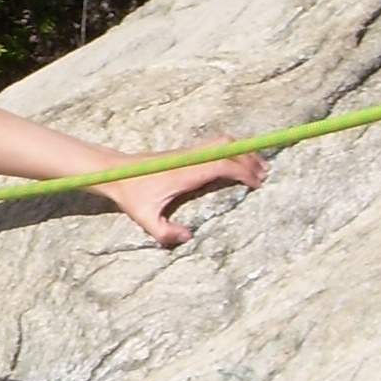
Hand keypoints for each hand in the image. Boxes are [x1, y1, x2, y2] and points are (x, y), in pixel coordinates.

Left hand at [99, 141, 267, 247]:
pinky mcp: (184, 152)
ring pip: (222, 143)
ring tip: (257, 168)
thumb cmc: (131, 195)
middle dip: (249, 158)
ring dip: (241, 152)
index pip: (222, 164)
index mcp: (186, 172)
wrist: (116, 172)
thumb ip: (165, 233)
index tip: (257, 183)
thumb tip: (189, 237)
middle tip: (265, 175)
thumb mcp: (144, 219)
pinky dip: (230, 152)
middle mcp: (189, 157)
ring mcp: (188, 152)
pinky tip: (236, 164)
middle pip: (228, 147)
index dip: (243, 171)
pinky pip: (213, 147)